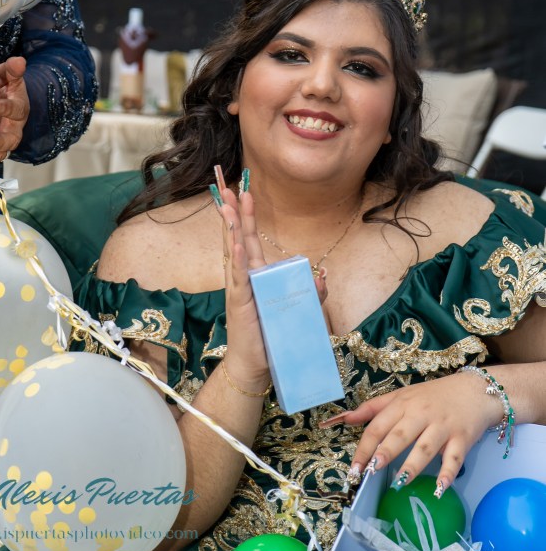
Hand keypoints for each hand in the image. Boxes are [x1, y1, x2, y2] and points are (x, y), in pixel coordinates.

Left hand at [0, 56, 29, 164]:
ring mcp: (3, 138)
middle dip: (0, 141)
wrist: (0, 99)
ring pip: (0, 151)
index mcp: (19, 107)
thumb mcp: (7, 76)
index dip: (7, 108)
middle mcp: (13, 126)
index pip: (16, 109)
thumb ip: (11, 70)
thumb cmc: (3, 87)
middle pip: (11, 138)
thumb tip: (19, 61)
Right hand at [215, 168, 327, 387]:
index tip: (241, 191)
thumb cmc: (274, 337)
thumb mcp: (301, 310)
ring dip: (231, 227)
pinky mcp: (240, 302)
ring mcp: (239, 288)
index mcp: (255, 274)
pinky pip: (238, 276)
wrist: (258, 364)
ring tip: (227, 205)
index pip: (248, 238)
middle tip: (228, 185)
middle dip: (233, 211)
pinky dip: (237, 259)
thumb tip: (323, 274)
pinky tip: (235, 242)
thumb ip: (312, 292)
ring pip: (233, 250)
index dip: (244, 215)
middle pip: (236, 236)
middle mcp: (244, 277)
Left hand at [331, 371, 503, 492]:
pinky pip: (454, 457)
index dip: (364, 448)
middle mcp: (421, 415)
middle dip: (385, 453)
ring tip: (399, 482)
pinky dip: (448, 473)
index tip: (354, 469)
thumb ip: (373, 408)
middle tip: (371, 471)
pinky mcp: (462, 438)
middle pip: (399, 435)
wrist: (475, 390)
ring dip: (412, 465)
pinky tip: (440, 487)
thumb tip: (345, 418)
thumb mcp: (401, 396)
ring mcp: (442, 427)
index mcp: (402, 405)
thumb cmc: (433, 396)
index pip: (378, 427)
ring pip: (425, 447)